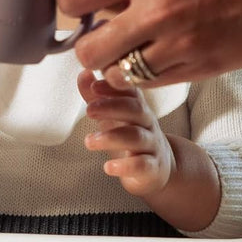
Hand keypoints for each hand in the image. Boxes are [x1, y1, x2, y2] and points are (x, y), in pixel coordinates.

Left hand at [58, 0, 241, 86]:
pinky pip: (150, 84)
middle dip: (87, 42)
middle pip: (88, 49)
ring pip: (116, 74)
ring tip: (131, 45)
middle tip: (102, 31)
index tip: (78, 0)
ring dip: (115, 62)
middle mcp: (156, 12)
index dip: (68, 0)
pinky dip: (144, 74)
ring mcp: (177, 46)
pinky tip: (156, 54)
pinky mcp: (197, 69)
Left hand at [78, 69, 173, 196]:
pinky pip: (142, 165)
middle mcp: (147, 123)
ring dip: (111, 137)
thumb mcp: (114, 117)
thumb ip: (97, 98)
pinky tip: (108, 167)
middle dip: (111, 107)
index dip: (113, 87)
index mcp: (137, 108)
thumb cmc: (131, 137)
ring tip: (89, 141)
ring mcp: (152, 146)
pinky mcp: (153, 169)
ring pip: (136, 137)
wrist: (158, 169)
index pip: (130, 91)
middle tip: (89, 110)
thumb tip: (83, 72)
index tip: (94, 86)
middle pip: (135, 109)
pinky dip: (125, 166)